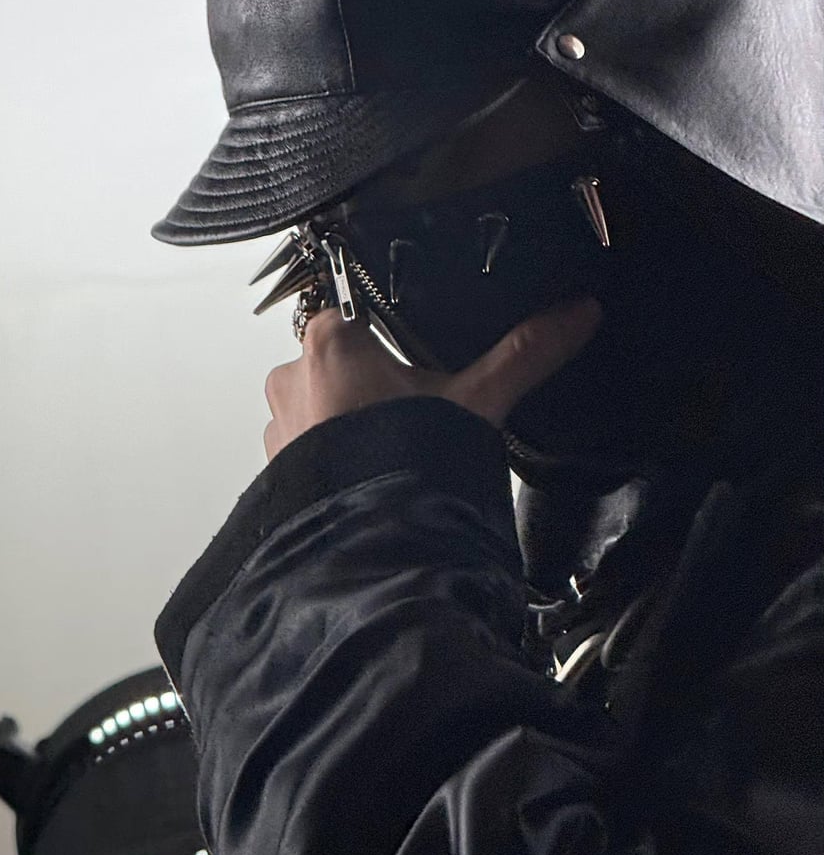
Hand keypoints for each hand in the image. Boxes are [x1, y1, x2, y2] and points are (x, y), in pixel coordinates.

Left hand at [263, 296, 601, 460]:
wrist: (371, 554)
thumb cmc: (406, 469)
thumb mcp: (476, 401)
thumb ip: (523, 352)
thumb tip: (575, 314)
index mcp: (330, 341)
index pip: (356, 301)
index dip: (391, 321)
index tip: (418, 342)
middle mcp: (293, 375)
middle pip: (340, 352)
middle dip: (375, 373)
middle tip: (418, 399)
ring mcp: (281, 422)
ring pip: (321, 398)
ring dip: (351, 413)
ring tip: (398, 438)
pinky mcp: (278, 463)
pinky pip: (307, 441)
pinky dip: (334, 448)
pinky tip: (373, 465)